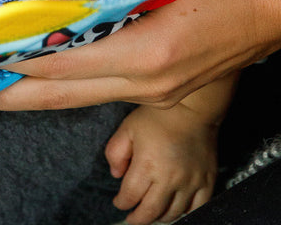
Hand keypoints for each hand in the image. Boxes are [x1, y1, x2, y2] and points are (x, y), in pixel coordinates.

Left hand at [0, 0, 280, 110]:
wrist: (279, 4)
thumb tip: (55, 9)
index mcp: (144, 52)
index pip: (59, 63)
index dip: (11, 63)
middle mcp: (146, 83)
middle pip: (60, 95)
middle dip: (7, 97)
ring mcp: (155, 93)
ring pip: (78, 98)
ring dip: (32, 95)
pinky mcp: (163, 90)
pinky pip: (102, 92)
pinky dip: (65, 87)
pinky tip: (45, 79)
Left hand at [105, 103, 217, 223]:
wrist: (192, 108)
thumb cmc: (157, 116)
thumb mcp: (127, 128)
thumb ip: (115, 153)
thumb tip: (116, 175)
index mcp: (147, 165)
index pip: (130, 196)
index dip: (122, 203)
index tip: (119, 202)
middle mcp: (170, 179)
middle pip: (151, 212)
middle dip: (138, 219)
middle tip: (132, 218)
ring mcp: (191, 182)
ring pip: (174, 214)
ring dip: (160, 217)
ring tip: (151, 213)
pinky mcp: (207, 181)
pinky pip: (198, 208)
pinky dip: (185, 213)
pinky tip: (176, 210)